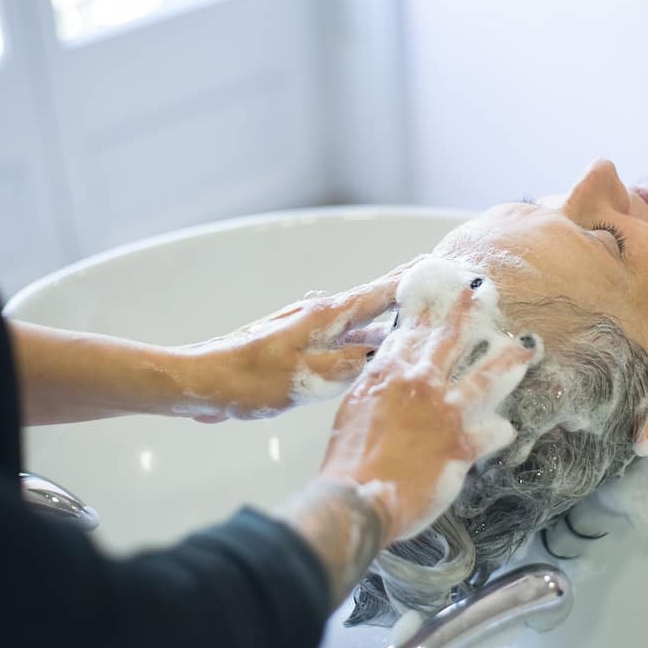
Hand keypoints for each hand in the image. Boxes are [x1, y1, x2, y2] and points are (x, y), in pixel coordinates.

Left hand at [174, 259, 420, 420]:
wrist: (202, 380)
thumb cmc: (247, 380)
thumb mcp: (305, 378)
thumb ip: (347, 364)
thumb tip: (383, 353)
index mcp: (326, 317)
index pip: (381, 292)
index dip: (413, 279)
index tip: (443, 267)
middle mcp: (322, 318)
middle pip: (376, 304)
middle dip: (410, 296)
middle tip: (444, 291)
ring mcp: (312, 331)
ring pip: (362, 325)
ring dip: (391, 323)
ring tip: (423, 323)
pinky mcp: (302, 348)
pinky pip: (346, 341)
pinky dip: (369, 342)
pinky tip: (380, 353)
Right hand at [319, 263, 538, 544]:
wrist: (357, 496)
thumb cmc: (349, 459)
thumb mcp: (356, 409)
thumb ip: (380, 387)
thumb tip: (393, 375)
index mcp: (389, 373)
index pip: (411, 330)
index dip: (429, 310)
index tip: (441, 293)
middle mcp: (419, 383)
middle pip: (451, 339)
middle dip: (470, 311)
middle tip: (486, 290)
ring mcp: (444, 412)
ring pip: (486, 377)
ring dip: (509, 361)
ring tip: (528, 349)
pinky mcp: (461, 444)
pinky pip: (494, 432)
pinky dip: (502, 430)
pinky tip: (509, 429)